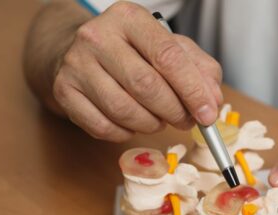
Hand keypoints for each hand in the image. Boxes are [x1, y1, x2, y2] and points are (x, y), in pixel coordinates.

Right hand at [52, 1, 221, 141]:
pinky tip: (133, 123)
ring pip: (125, 110)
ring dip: (152, 125)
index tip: (208, 114)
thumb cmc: (134, 52)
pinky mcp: (65, 91)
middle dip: (175, 111)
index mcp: (130, 18)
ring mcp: (76, 64)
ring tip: (160, 120)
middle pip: (146, 86)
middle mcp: (98, 36)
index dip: (193, 90)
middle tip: (187, 121)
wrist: (81, 53)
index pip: (168, 56)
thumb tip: (213, 101)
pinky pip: (104, 127)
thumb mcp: (170, 48)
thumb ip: (199, 69)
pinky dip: (126, 133)